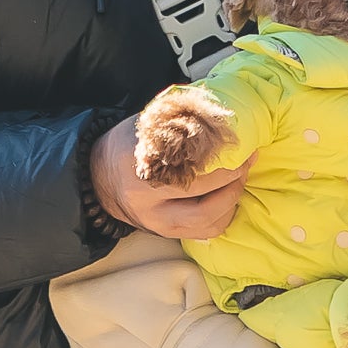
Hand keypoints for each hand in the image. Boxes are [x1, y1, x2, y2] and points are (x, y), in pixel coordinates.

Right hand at [92, 111, 248, 242]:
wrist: (100, 178)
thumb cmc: (128, 146)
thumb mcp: (146, 126)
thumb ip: (178, 123)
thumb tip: (218, 113)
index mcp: (142, 171)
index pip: (189, 169)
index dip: (220, 159)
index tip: (239, 145)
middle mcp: (148, 204)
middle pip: (202, 200)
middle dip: (232, 181)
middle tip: (246, 162)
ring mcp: (157, 223)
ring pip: (206, 222)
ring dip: (231, 201)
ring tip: (240, 179)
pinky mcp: (166, 233)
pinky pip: (204, 233)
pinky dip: (224, 216)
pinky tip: (229, 196)